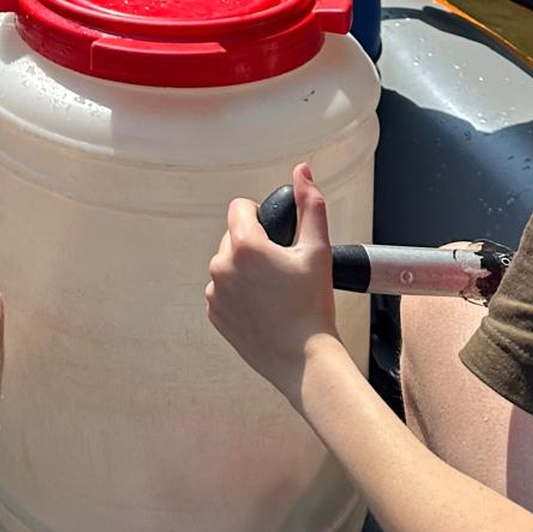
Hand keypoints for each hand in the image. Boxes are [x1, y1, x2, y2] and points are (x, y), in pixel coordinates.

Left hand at [206, 163, 339, 404]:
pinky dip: (237, 293)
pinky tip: (262, 307)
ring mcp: (214, 292)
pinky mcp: (213, 314)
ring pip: (227, 264)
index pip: (240, 207)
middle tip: (281, 269)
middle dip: (254, 245)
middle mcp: (220, 266)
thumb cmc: (314, 305)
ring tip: (273, 291)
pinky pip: (222, 290)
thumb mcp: (318, 249)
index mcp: (243, 245)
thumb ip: (310, 204)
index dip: (260, 216)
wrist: (305, 361)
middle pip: (233, 236)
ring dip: (244, 270)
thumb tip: (302, 170)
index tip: (277, 237)